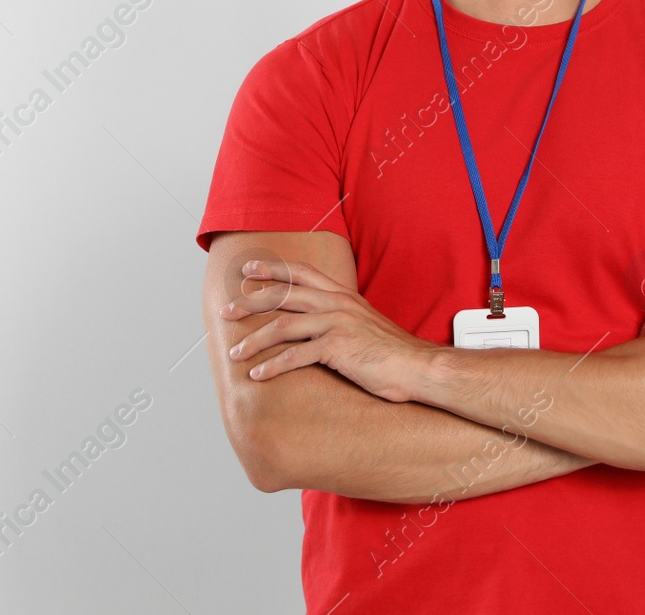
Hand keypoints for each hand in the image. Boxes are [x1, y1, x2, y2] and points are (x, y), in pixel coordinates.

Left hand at [220, 256, 434, 401]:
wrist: (417, 366)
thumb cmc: (391, 351)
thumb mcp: (364, 323)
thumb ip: (341, 316)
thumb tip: (319, 322)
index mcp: (342, 295)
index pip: (301, 273)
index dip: (272, 269)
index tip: (248, 270)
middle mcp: (336, 304)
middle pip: (283, 296)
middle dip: (250, 302)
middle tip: (226, 311)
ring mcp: (336, 324)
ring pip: (282, 326)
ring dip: (253, 340)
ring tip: (235, 352)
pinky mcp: (337, 349)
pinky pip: (295, 356)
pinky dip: (272, 366)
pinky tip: (258, 374)